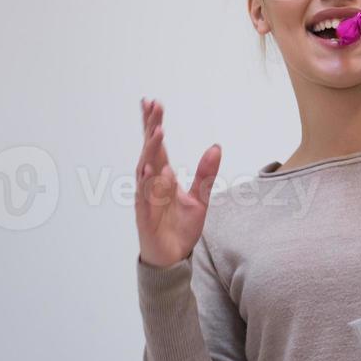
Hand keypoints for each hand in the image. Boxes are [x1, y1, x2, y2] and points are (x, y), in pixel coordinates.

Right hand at [135, 98, 221, 268]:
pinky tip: (151, 168)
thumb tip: (216, 147)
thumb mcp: (200, 198)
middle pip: (149, 151)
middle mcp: (151, 184)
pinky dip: (148, 183)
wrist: (173, 258)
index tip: (153, 102)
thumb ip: (206, 173)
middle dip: (150, 128)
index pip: (157, 146)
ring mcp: (146, 199)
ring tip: (157, 130)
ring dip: (151, 150)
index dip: (153, 125)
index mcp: (162, 177)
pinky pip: (145, 197)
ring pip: (145, 170)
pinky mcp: (146, 217)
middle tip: (152, 105)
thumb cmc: (181, 228)